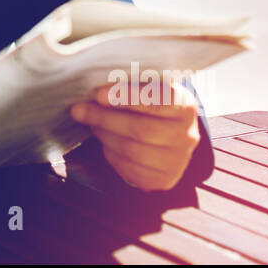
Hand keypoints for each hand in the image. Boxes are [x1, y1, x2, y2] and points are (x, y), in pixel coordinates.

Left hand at [69, 81, 200, 191]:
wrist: (170, 136)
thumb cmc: (153, 107)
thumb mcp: (149, 91)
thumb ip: (129, 87)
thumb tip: (95, 89)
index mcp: (186, 106)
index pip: (158, 100)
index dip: (126, 97)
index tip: (98, 93)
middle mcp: (187, 135)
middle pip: (140, 129)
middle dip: (104, 118)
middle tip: (80, 110)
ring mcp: (177, 161)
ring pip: (132, 150)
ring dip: (105, 135)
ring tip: (91, 124)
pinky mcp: (163, 179)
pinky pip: (129, 169)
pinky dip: (111, 154)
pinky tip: (105, 141)